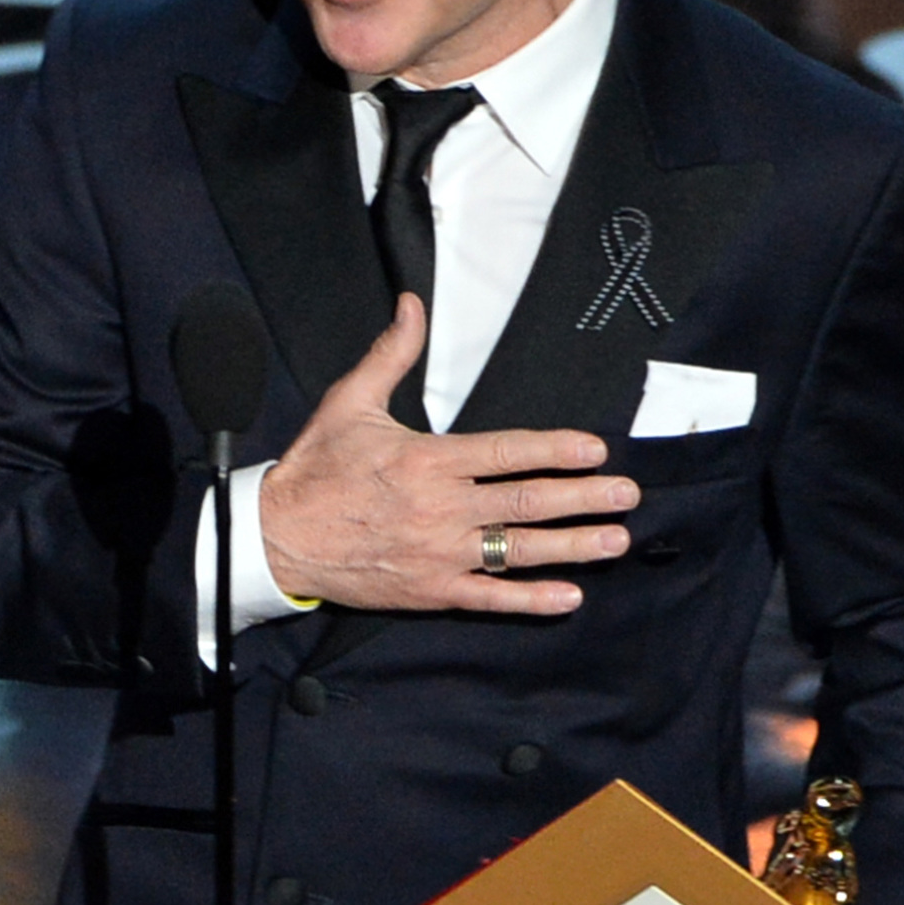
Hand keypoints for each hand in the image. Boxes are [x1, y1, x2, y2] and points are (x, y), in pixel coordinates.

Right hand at [258, 292, 639, 612]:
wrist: (277, 537)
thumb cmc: (315, 469)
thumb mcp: (349, 402)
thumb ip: (390, 354)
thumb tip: (411, 305)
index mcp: (428, 460)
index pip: (508, 452)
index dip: (556, 450)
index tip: (595, 450)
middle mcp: (441, 507)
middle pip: (527, 502)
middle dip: (584, 497)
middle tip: (627, 493)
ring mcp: (439, 553)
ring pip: (520, 550)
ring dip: (574, 545)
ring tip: (615, 540)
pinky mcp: (431, 589)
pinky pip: (491, 597)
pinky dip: (532, 599)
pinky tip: (569, 595)